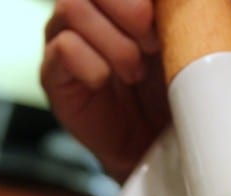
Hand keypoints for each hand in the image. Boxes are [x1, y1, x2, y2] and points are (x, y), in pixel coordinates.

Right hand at [40, 0, 169, 182]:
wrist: (150, 146)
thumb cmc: (166, 94)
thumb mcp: (178, 42)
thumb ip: (167, 11)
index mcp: (116, 3)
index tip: (160, 19)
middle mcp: (86, 13)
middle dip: (128, 8)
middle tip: (153, 43)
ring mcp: (63, 41)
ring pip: (71, 8)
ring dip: (112, 41)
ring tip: (134, 71)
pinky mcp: (52, 76)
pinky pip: (62, 49)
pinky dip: (93, 64)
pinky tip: (107, 83)